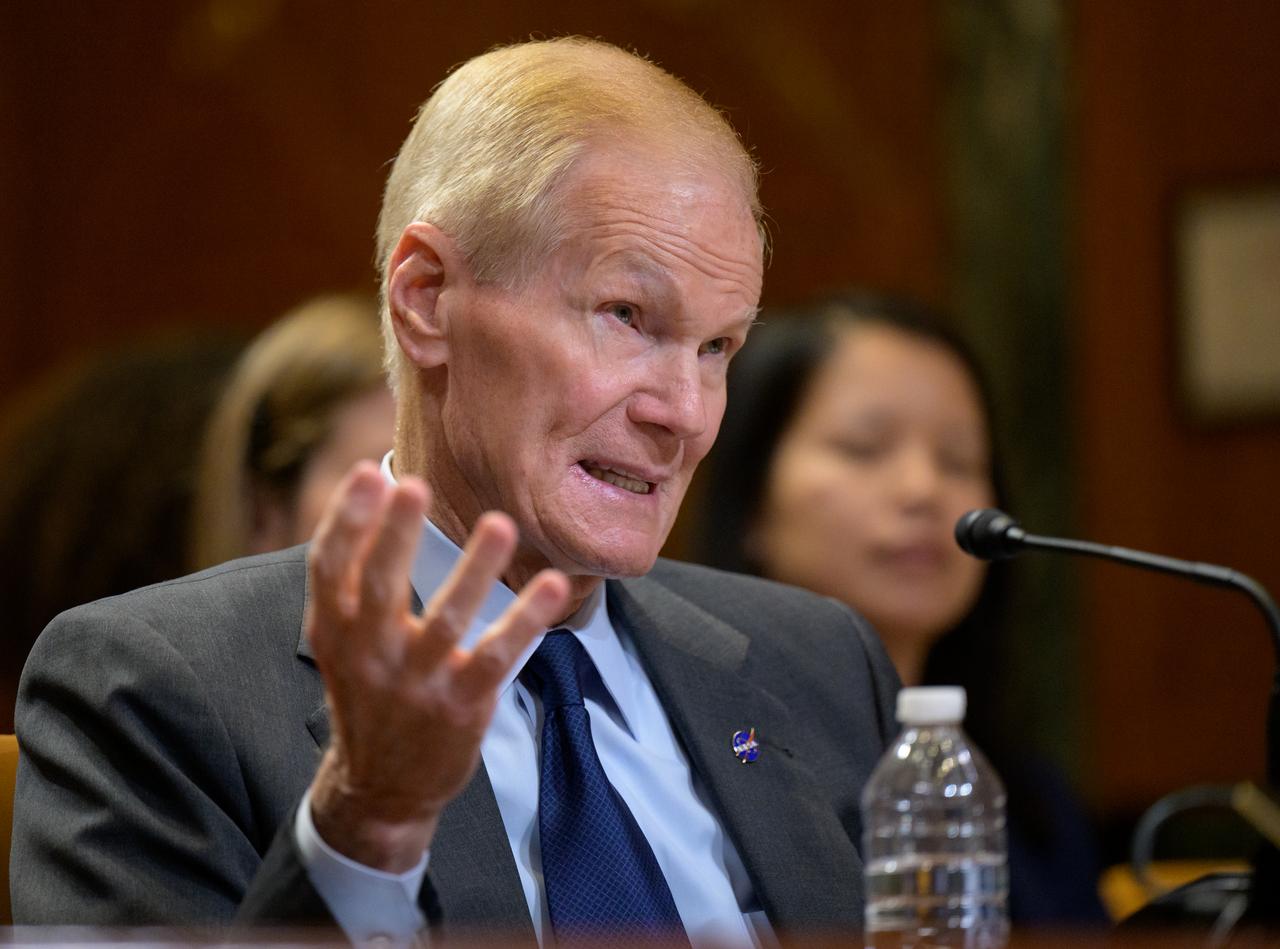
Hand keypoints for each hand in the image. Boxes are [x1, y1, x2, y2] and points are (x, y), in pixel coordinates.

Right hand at [304, 461, 568, 870]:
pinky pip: (497, 656)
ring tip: (500, 524)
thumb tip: (371, 489)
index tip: (369, 473)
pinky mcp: (461, 705)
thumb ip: (350, 579)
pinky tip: (552, 586)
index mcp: (336, 631)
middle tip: (415, 484)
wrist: (383, 788)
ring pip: (447, 619)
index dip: (346, 520)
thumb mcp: (342, 643)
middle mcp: (371, 655)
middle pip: (381, 586)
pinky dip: (525, 621)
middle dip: (397, 535)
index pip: (331, 568)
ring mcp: (417, 683)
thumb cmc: (370, 694)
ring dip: (474, 570)